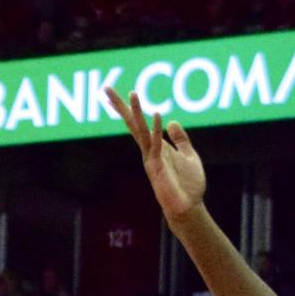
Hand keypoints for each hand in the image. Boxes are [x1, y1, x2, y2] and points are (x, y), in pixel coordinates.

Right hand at [106, 88, 206, 222]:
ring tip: (132, 93)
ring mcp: (151, 158)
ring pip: (141, 130)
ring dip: (136, 112)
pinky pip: (156, 144)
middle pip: (132, 124)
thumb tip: (173, 121)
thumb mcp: (189, 156)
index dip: (126, 109)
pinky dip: (156, 129)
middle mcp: (148, 151)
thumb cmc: (188, 185)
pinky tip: (157, 114)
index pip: (137, 124)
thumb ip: (181, 139)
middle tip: (106, 88)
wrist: (189, 207)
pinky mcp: (158, 167)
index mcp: (154, 147)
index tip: (113, 95)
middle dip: (120, 106)